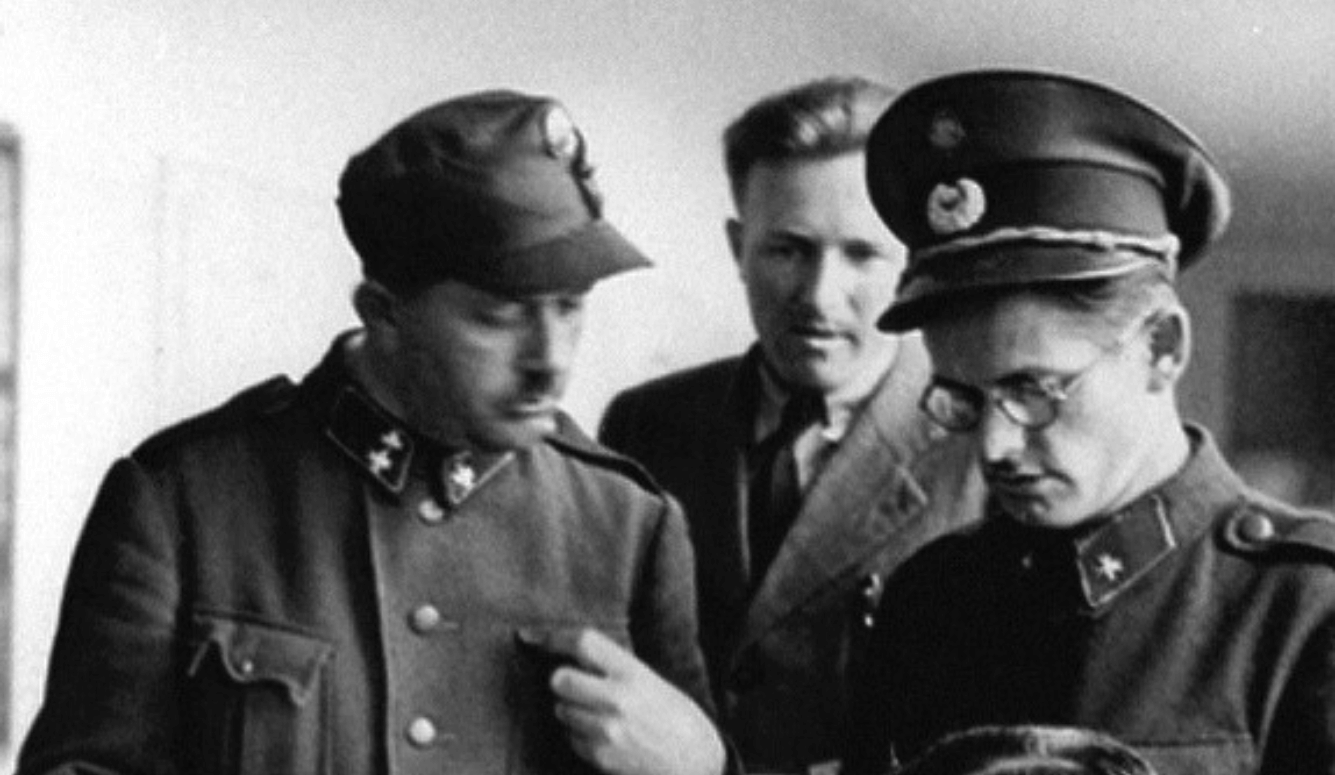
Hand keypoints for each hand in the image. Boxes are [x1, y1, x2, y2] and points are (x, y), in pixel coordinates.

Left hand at [523, 627, 725, 774]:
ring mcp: (607, 731)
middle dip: (561, 683)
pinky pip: (571, 739)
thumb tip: (570, 654)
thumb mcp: (650, 681)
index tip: (530, 637)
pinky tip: (605, 737)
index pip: (582, 642)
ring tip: (601, 716)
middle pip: (559, 680)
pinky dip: (580, 737)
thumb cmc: (675, 717)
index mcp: (632, 672)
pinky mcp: (601, 757)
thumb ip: (614, 668)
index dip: (550, 637)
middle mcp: (617, 699)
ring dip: (572, 711)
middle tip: (577, 687)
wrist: (698, 762)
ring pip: (561, 711)